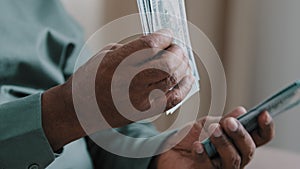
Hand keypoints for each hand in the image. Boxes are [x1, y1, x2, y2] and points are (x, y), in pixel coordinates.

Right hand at [42, 29, 193, 149]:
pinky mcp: (145, 112)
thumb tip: (158, 45)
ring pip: (172, 79)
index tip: (167, 34)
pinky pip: (173, 99)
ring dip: (182, 66)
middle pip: (167, 63)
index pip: (150, 45)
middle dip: (177, 51)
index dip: (164, 36)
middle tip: (176, 48)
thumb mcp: (105, 55)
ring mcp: (139, 100)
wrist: (80, 110)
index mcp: (116, 64)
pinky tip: (186, 76)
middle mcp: (129, 82)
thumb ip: (132, 49)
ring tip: (181, 60)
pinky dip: (184, 86)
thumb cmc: (90, 80)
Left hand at [154, 107, 274, 168]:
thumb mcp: (206, 124)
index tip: (264, 114)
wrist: (167, 149)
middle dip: (240, 134)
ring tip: (212, 130)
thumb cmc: (189, 137)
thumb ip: (224, 121)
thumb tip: (242, 111)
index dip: (266, 128)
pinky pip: (210, 167)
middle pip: (248, 150)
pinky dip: (204, 154)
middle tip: (228, 122)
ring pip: (233, 160)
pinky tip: (197, 146)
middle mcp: (233, 157)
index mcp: (237, 143)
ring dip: (223, 142)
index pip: (259, 138)